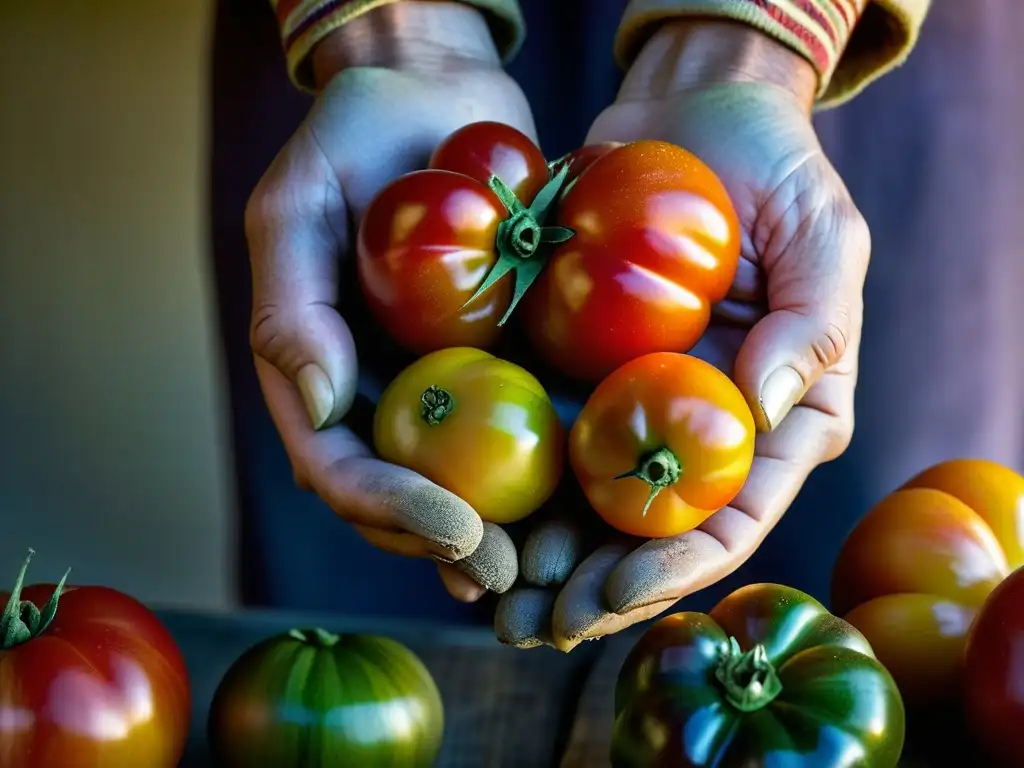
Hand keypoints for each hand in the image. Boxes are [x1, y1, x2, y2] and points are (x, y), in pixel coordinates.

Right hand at [245, 2, 535, 600]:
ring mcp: (434, 381)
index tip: (454, 526)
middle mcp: (373, 390)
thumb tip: (320, 403)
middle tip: (506, 573)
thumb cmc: (352, 138)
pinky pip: (514, 426)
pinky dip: (539, 476)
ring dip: (494, 533)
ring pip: (456, 480)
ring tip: (540, 568)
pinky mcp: (495, 358)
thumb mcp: (298, 205)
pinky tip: (578, 509)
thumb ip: (290, 305)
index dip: (388, 507)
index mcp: (316, 370)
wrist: (433, 96)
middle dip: (445, 541)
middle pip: (397, 493)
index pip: (338, 466)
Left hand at [495, 20, 869, 650]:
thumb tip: (768, 403)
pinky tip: (467, 520)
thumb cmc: (774, 174)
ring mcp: (632, 404)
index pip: (728, 518)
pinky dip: (506, 489)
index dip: (669, 566)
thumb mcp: (823, 238)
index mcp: (774, 422)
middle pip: (646, 533)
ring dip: (537, 558)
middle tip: (529, 623)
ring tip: (488, 595)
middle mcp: (700, 429)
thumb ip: (813, 324)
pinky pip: (540, 440)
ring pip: (585, 506)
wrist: (692, 117)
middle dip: (591, 588)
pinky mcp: (576, 372)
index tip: (608, 593)